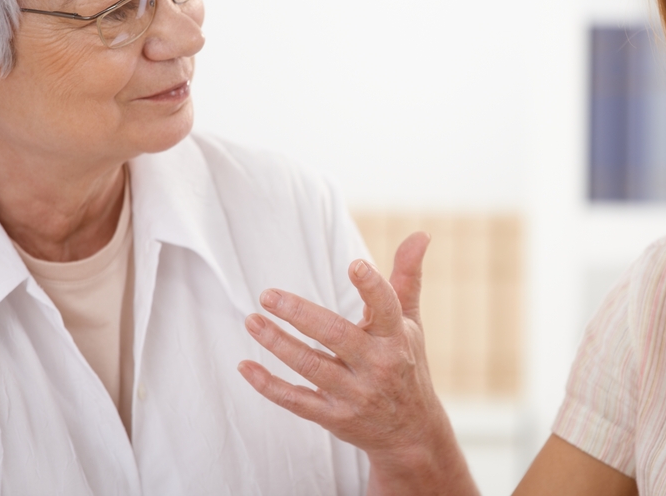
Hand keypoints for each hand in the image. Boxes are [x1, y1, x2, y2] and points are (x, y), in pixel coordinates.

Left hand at [237, 232, 477, 495]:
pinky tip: (245, 365)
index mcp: (396, 338)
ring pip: (310, 367)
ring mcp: (354, 395)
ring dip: (277, 344)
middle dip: (300, 315)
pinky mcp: (334, 418)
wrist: (411, 433)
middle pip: (336, 336)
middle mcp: (377, 367)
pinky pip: (296, 401)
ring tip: (252, 320)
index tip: (354, 265)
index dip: (371, 287)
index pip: (385, 308)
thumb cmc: (406, 364)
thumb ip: (406, 277)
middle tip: (268, 295)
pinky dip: (268, 385)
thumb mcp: (410, 322)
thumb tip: (420, 232)